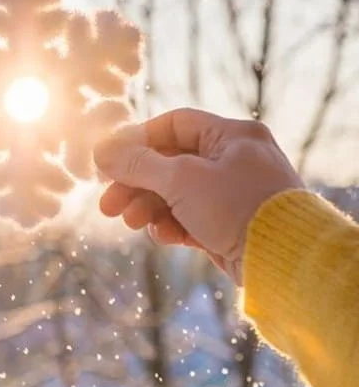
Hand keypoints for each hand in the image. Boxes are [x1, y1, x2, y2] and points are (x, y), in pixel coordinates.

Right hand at [92, 108, 303, 284]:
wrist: (284, 261)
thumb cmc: (237, 208)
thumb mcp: (180, 179)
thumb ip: (137, 164)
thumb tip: (100, 150)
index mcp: (232, 135)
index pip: (173, 125)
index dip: (137, 141)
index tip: (110, 161)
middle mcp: (235, 159)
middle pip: (170, 163)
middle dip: (136, 184)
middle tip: (108, 205)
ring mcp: (235, 192)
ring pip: (177, 193)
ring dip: (149, 207)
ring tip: (131, 223)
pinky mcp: (232, 223)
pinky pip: (192, 217)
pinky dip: (173, 225)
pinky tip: (163, 237)